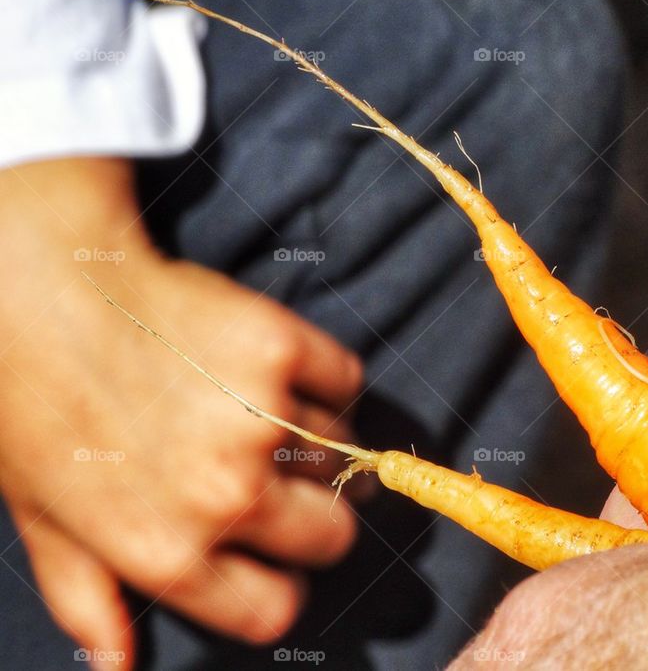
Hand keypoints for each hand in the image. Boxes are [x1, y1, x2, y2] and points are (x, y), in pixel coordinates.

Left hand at [0, 159, 364, 668]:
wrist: (41, 285)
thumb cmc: (30, 403)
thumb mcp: (43, 517)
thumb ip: (90, 597)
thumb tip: (121, 664)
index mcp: (166, 550)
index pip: (274, 611)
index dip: (279, 587)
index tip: (274, 560)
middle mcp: (224, 493)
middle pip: (332, 536)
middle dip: (316, 518)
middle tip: (285, 485)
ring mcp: (262, 416)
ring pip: (344, 454)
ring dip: (318, 442)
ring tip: (266, 414)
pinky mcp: (283, 347)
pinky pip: (347, 381)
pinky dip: (328, 379)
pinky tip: (285, 372)